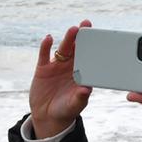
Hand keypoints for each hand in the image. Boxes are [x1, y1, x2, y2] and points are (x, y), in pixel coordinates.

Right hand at [28, 20, 92, 138]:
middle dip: (81, 36)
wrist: (47, 116)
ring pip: (63, 49)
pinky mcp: (43, 68)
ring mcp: (57, 66)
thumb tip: (86, 90)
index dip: (93, 46)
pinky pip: (44, 55)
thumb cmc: (66, 110)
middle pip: (77, 48)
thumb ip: (80, 97)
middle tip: (86, 24)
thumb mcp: (74, 105)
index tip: (98, 36)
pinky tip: (49, 38)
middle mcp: (70, 66)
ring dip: (68, 39)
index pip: (89, 56)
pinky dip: (46, 46)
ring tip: (73, 30)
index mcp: (82, 73)